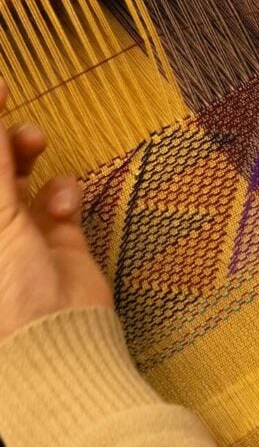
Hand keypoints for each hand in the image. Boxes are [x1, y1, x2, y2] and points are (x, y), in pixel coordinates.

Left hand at [0, 82, 111, 342]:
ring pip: (20, 170)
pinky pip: (59, 195)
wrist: (59, 342)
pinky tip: (64, 207)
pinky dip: (64, 192)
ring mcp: (16, 229)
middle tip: (9, 104)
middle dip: (1, 136)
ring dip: (29, 152)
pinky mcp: (56, 235)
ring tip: (38, 142)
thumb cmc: (5, 290)